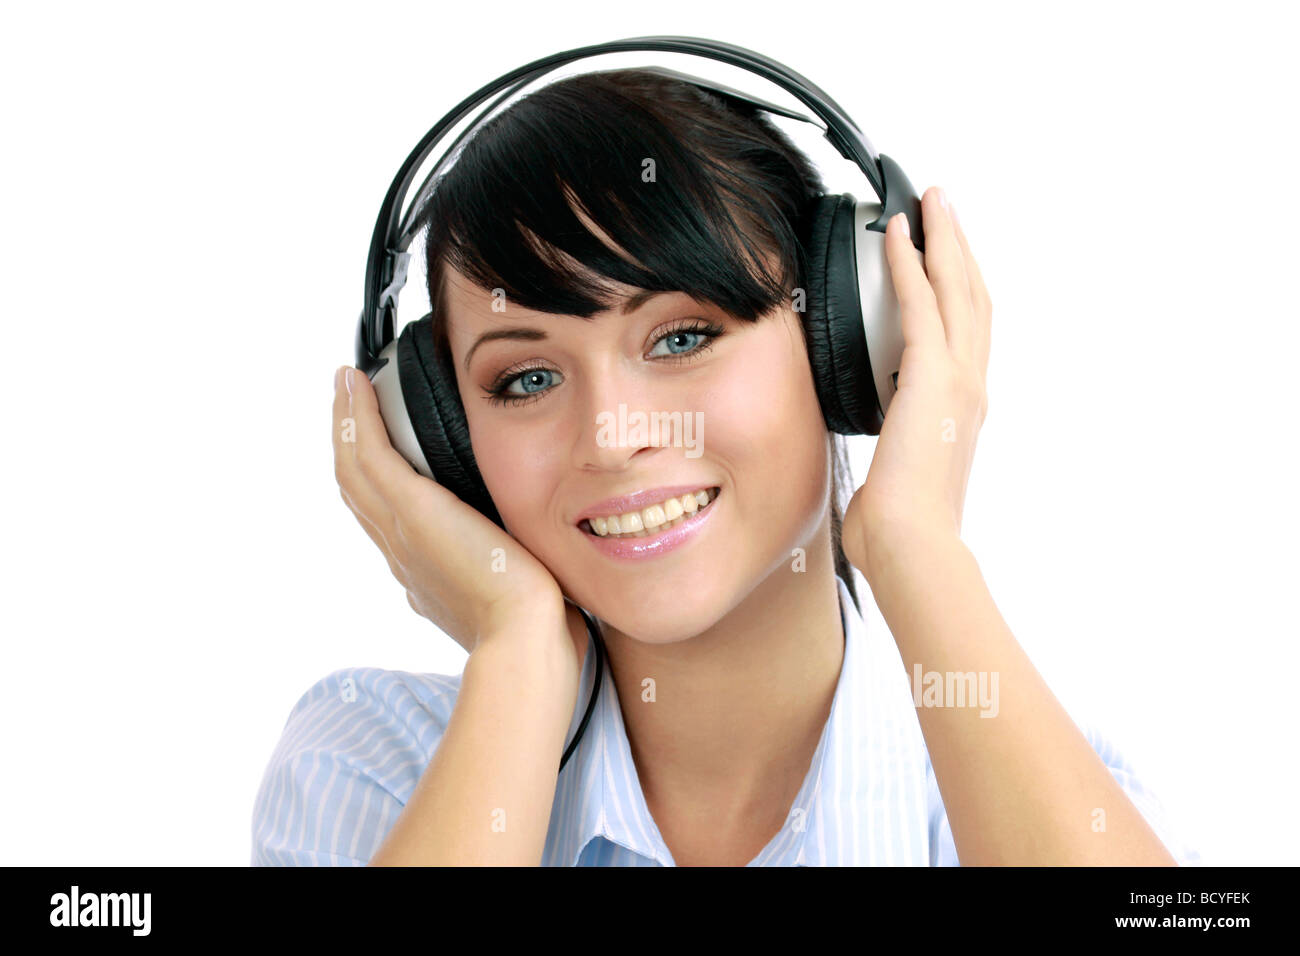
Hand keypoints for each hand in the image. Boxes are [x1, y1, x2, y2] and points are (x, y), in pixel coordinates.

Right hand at [332, 366, 588, 664]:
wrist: (527, 639)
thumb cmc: (540, 626)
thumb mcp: (525, 587)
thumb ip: (521, 565)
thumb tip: (538, 554)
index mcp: (429, 576)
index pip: (391, 522)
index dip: (379, 484)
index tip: (382, 452)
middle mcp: (405, 557)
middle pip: (360, 494)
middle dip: (351, 448)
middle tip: (347, 407)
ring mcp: (402, 535)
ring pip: (355, 470)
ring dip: (346, 423)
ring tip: (346, 385)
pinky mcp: (412, 513)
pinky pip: (368, 455)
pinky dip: (356, 418)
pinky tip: (355, 384)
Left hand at [842, 186, 992, 570]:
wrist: (913, 546)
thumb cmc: (902, 529)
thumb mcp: (900, 479)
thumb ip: (895, 457)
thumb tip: (877, 471)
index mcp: (964, 410)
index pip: (968, 332)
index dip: (961, 286)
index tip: (948, 255)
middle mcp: (971, 387)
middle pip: (974, 296)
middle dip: (959, 245)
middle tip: (944, 205)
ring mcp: (958, 380)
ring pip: (957, 288)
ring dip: (943, 239)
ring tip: (931, 201)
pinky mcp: (931, 378)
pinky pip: (921, 305)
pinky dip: (910, 264)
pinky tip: (898, 236)